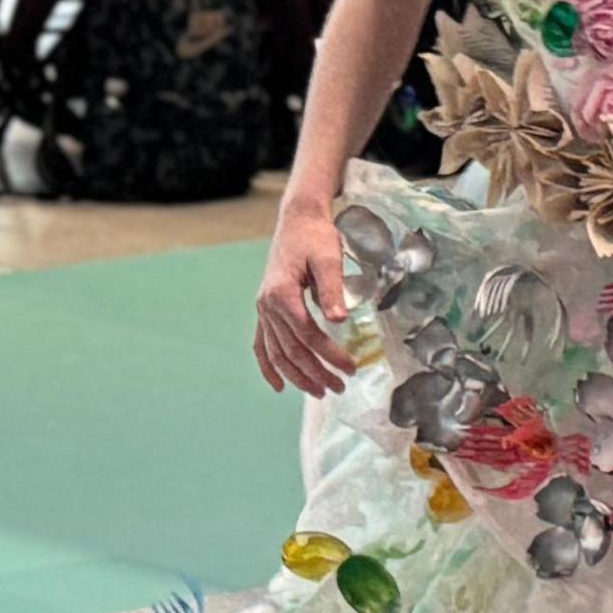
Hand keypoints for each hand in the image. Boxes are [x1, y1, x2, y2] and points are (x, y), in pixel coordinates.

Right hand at [253, 202, 356, 395]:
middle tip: (339, 388)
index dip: (329, 354)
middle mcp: (267, 305)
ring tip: (319, 392)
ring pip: (277, 352)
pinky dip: (268, 367)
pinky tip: (279, 385)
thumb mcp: (328, 258)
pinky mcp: (265, 310)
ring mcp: (263, 309)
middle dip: (316, 372)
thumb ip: (332, 289)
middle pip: (292, 349)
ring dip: (297, 376)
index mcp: (282, 293)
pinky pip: (261, 344)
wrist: (298, 220)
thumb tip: (339, 320)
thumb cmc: (315, 237)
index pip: (308, 335)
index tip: (350, 368)